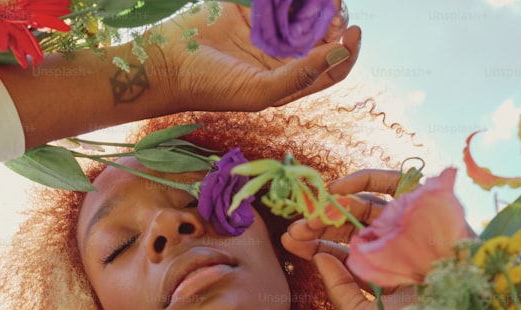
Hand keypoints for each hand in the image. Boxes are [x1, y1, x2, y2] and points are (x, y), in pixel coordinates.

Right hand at [157, 2, 360, 111]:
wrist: (167, 64)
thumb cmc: (212, 87)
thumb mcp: (261, 91)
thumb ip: (302, 75)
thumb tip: (342, 53)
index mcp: (290, 80)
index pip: (333, 67)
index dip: (349, 51)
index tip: (353, 32)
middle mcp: (283, 56)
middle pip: (322, 33)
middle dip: (333, 19)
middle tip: (335, 5)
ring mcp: (268, 30)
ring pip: (303, 11)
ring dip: (314, 1)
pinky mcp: (250, 8)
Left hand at [281, 170, 416, 309]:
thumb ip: (339, 290)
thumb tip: (318, 258)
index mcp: (381, 273)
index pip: (341, 251)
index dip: (314, 244)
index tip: (289, 239)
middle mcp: (395, 246)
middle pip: (350, 227)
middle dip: (318, 226)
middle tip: (297, 228)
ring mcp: (410, 226)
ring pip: (365, 206)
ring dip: (335, 206)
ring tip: (314, 214)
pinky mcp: (427, 207)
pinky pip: (395, 183)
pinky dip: (365, 180)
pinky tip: (339, 189)